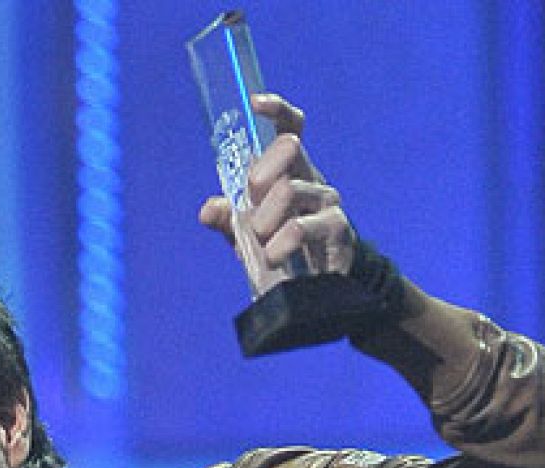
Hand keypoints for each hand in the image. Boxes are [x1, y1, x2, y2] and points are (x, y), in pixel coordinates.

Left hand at [198, 94, 357, 293]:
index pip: (290, 128)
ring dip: (264, 218)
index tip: (255, 103)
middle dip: (260, 171)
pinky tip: (273, 258)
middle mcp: (310, 177)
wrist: (317, 286)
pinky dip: (278, 245)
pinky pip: (300, 228)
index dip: (277, 110)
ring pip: (290, 190)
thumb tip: (208, 210)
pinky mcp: (337, 228)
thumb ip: (227, 218)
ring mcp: (326, 201)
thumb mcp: (247, 233)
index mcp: (289, 171)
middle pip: (289, 147)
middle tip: (251, 198)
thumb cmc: (281, 248)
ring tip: (260, 241)